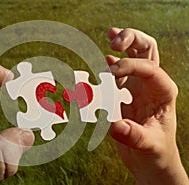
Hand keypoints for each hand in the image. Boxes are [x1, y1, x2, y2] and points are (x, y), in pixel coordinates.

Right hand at [107, 28, 187, 184]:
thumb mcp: (149, 145)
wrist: (149, 159)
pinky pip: (118, 71)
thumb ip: (134, 135)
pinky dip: (110, 61)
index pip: (150, 68)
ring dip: (123, 43)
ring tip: (110, 34)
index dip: (129, 65)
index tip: (108, 72)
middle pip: (147, 50)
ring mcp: (137, 86)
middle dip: (132, 40)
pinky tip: (104, 57)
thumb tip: (115, 125)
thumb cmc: (155, 152)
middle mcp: (151, 84)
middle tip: (114, 41)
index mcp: (163, 93)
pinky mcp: (124, 92)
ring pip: (134, 55)